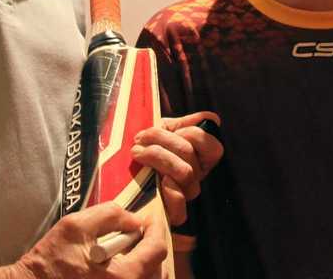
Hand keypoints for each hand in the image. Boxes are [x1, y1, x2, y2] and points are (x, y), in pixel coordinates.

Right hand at [9, 202, 166, 278]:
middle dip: (153, 249)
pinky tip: (123, 268)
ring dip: (148, 267)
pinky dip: (137, 277)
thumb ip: (109, 215)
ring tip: (133, 252)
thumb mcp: (75, 226)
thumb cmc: (49, 261)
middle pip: (160, 272)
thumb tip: (134, 219)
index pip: (157, 250)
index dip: (157, 229)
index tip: (151, 218)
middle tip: (141, 234)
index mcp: (123, 277)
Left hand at [130, 111, 223, 225]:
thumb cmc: (145, 150)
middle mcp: (195, 178)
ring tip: (137, 152)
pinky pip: (181, 209)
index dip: (194, 134)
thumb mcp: (164, 131)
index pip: (214, 148)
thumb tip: (211, 118)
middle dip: (163, 139)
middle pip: (190, 154)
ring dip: (158, 156)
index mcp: (198, 159)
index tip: (170, 128)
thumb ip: (185, 123)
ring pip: (185, 172)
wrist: (118, 171)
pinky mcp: (171, 214)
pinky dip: (172, 192)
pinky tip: (156, 179)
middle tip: (141, 138)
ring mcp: (184, 196)